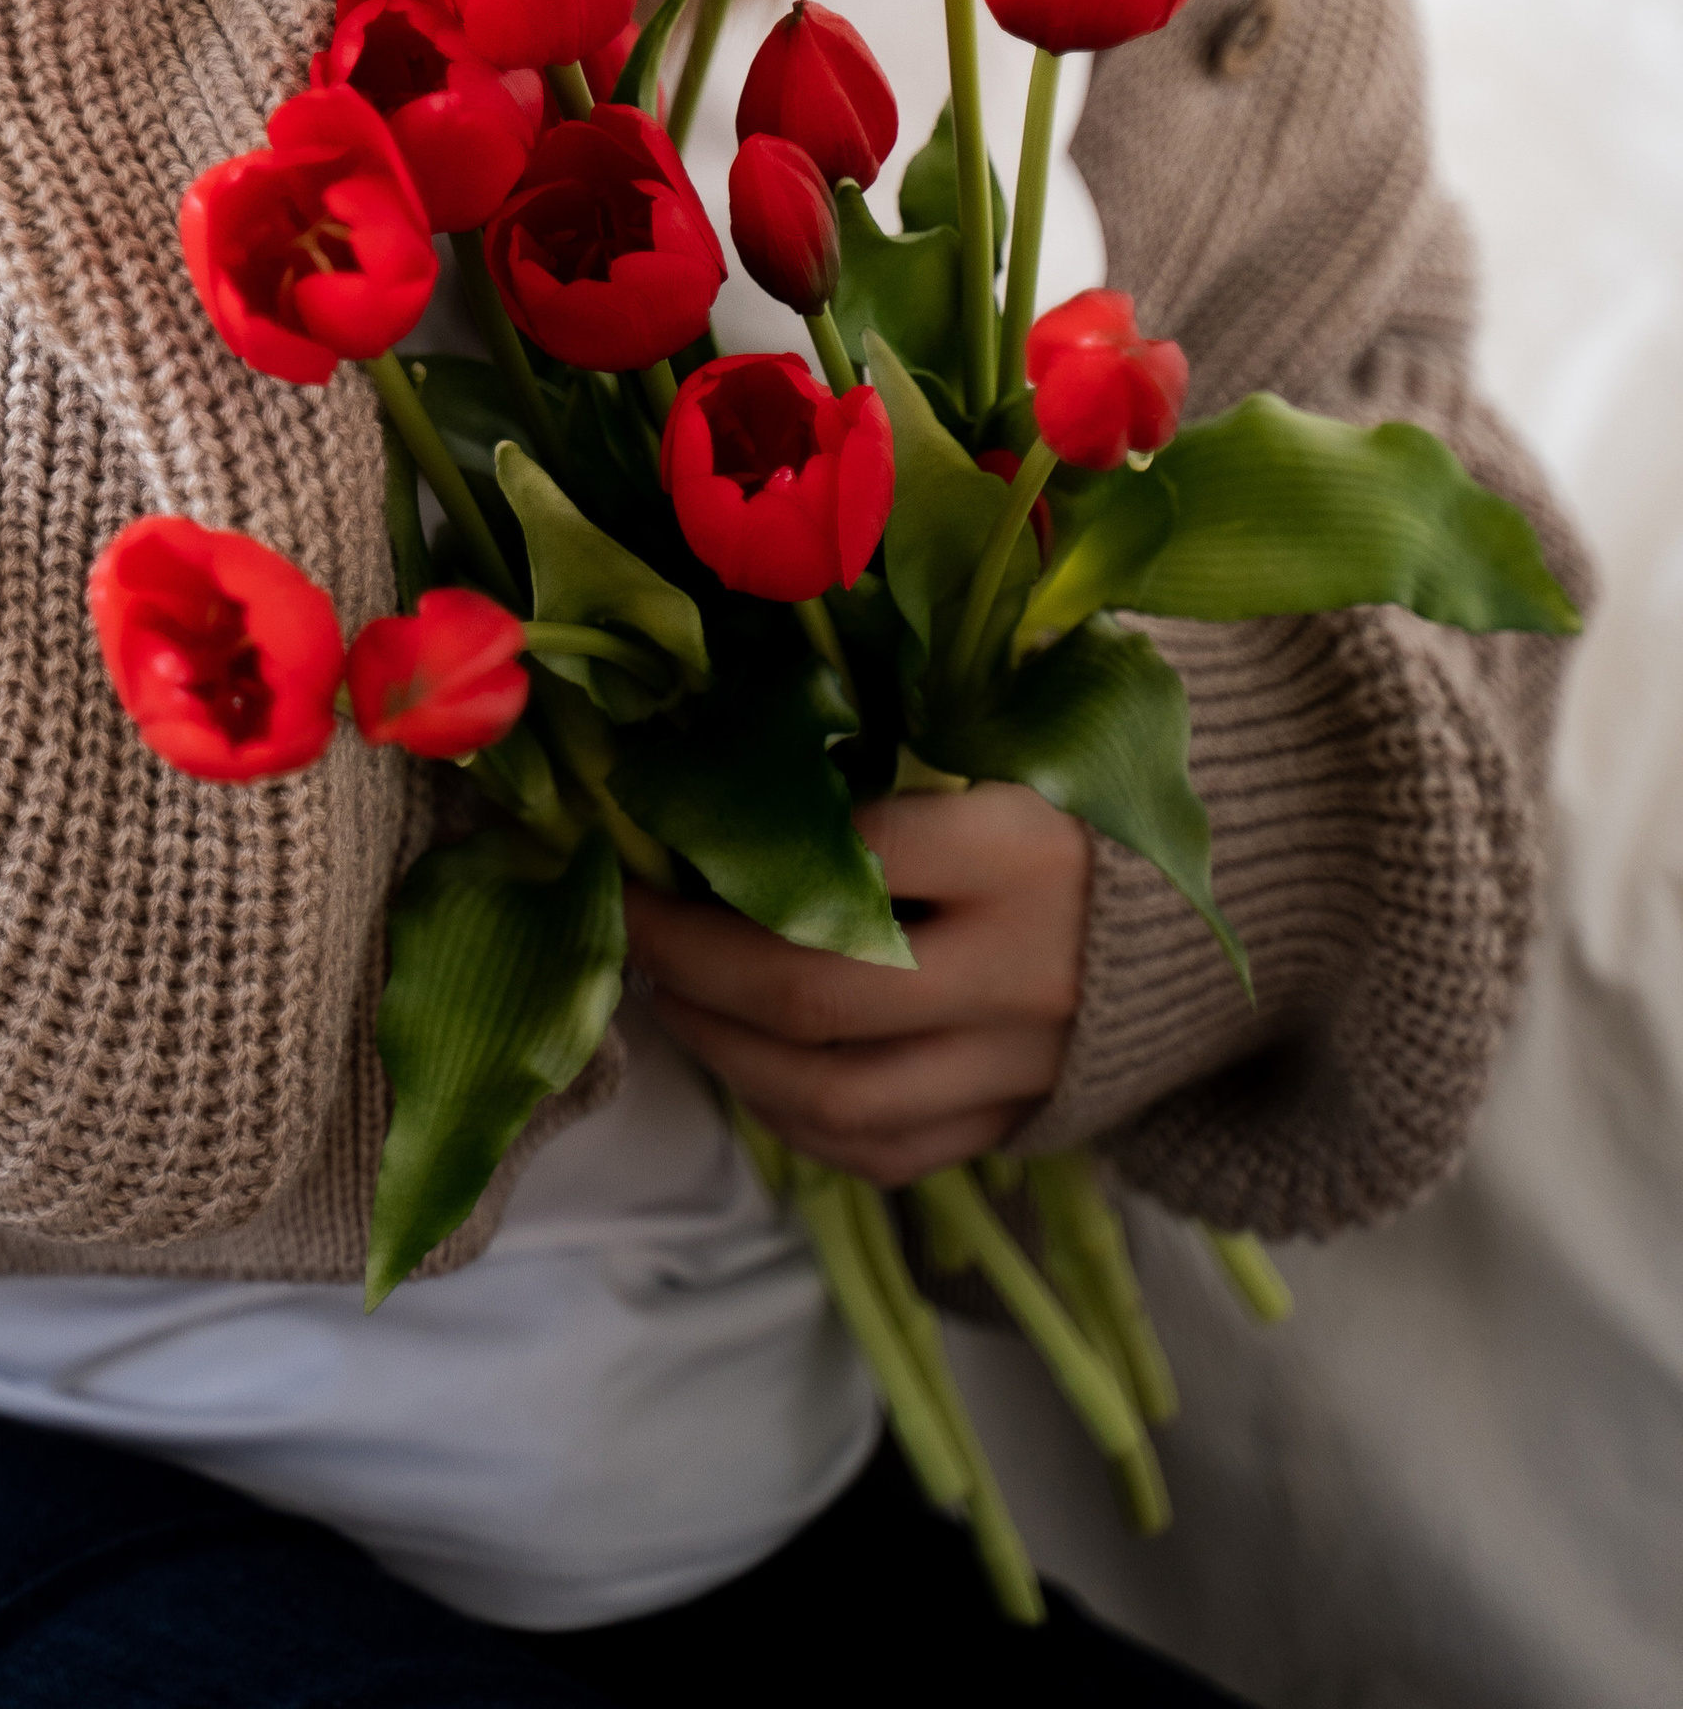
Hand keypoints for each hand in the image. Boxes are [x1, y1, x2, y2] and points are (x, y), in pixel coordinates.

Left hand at [623, 781, 1089, 1186]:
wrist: (1255, 900)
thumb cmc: (1099, 794)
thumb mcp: (1021, 739)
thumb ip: (904, 739)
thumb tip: (743, 735)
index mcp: (1024, 848)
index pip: (849, 856)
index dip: (730, 853)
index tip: (657, 832)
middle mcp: (1023, 969)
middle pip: (813, 993)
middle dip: (693, 962)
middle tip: (634, 926)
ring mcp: (1022, 1065)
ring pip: (833, 1096)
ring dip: (723, 1055)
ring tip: (672, 999)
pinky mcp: (1021, 1125)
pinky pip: (881, 1153)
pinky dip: (792, 1122)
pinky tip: (746, 1068)